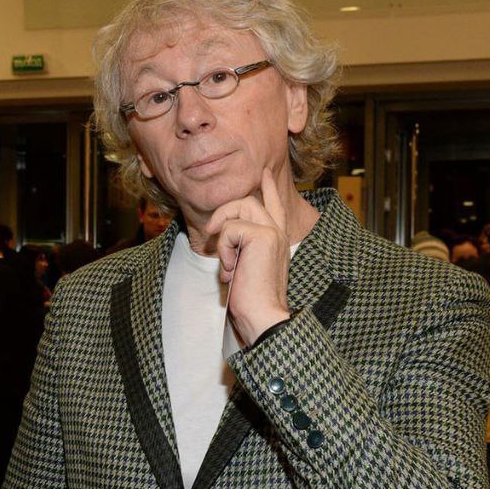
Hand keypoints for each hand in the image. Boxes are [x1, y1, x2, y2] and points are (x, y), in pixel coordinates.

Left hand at [204, 169, 292, 344]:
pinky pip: (230, 230)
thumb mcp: (245, 268)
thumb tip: (222, 239)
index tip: (263, 172)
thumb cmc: (252, 300)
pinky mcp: (262, 236)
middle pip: (249, 201)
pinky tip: (230, 270)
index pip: (274, 207)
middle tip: (211, 232)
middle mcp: (278, 233)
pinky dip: (223, 251)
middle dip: (225, 211)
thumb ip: (240, 249)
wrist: (262, 316)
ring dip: (223, 231)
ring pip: (240, 206)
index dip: (268, 188)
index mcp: (277, 240)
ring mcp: (271, 232)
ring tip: (225, 260)